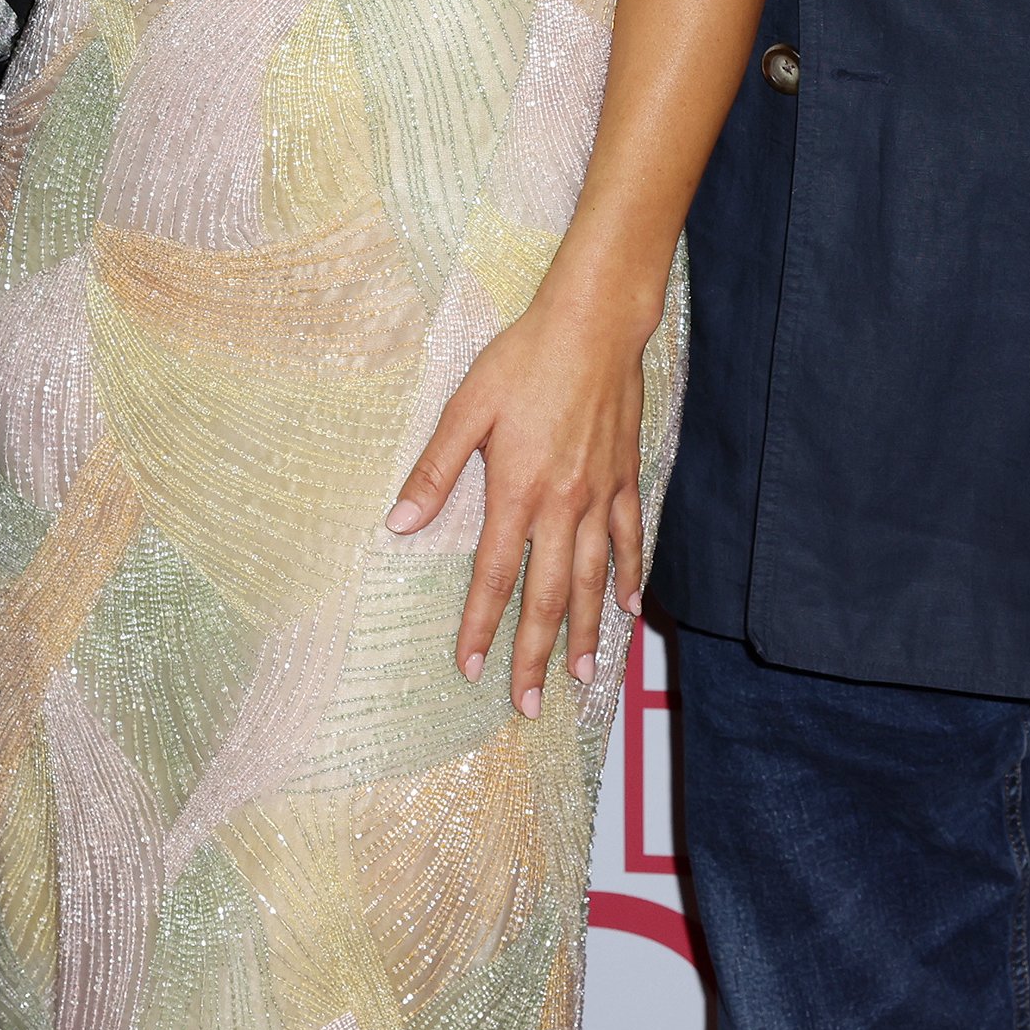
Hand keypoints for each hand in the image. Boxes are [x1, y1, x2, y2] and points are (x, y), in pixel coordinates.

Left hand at [385, 282, 658, 717]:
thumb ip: (435, 471)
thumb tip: (398, 524)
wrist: (593, 326)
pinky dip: (631, 577)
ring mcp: (600, 495)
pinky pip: (630, 540)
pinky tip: (629, 609)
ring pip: (593, 579)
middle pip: (548, 595)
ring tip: (579, 676)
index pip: (495, 576)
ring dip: (585, 631)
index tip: (471, 668)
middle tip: (527, 704)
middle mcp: (564, 504)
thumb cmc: (522, 361)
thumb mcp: (466, 409)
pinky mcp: (625, 479)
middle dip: (534, 653)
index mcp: (519, 491)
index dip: (480, 626)